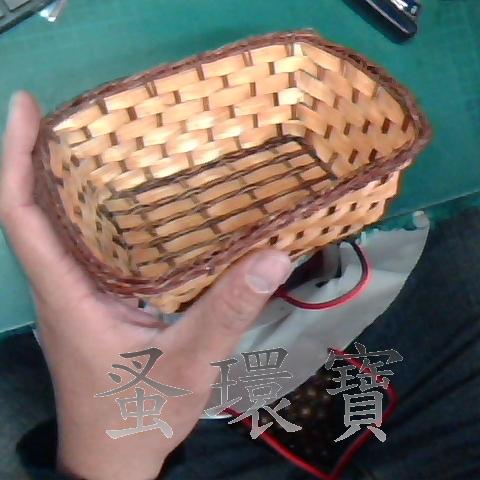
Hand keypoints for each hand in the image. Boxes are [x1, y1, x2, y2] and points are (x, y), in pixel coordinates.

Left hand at [0, 92, 292, 479]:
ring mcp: (73, 295)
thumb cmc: (140, 414)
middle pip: (35, 209)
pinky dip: (91, 212)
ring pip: (57, 226)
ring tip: (100, 140)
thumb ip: (228, 312)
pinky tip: (126, 200)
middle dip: (41, 156)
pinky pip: (82, 246)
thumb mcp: (189, 364)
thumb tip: (275, 255)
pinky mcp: (89, 303)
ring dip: (65, 180)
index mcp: (69, 295)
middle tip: (79, 113)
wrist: (113, 457)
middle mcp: (61, 286)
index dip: (16, 159)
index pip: (23, 216)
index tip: (27, 108)